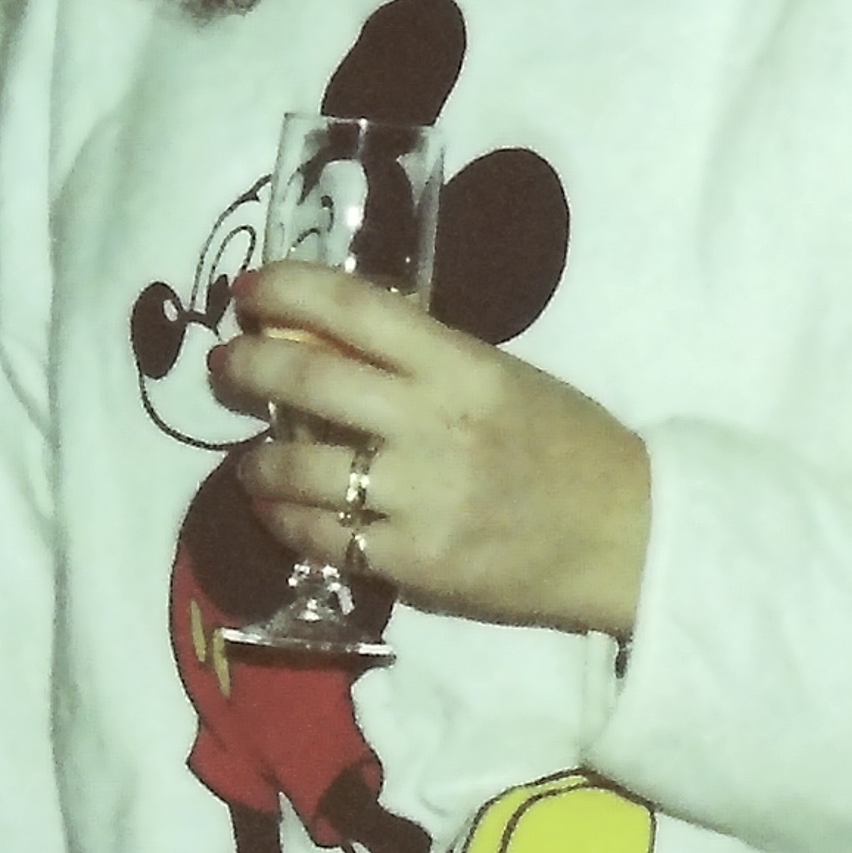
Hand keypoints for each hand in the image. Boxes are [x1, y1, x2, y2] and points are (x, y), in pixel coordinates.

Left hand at [215, 264, 651, 641]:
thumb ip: (427, 360)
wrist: (627, 534)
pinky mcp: (415, 563)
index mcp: (461, 365)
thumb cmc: (568, 443)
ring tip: (250, 460)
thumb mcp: (504, 376)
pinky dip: (287, 523)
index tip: (250, 289)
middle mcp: (433, 424)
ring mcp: (421, 497)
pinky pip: (324, 539)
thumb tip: (336, 340)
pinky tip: (280, 513)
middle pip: (310, 380)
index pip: (354, 308)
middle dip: (248, 366)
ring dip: (257, 461)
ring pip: (300, 470)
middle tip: (224, 365)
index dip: (288, 289)